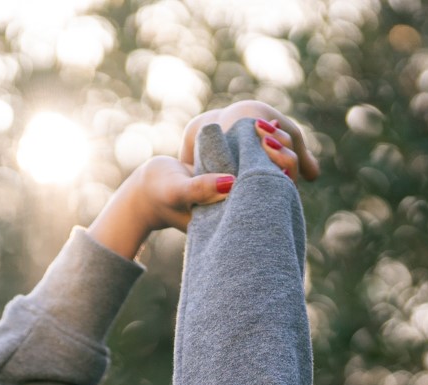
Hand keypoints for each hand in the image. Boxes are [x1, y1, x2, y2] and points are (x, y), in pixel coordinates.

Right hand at [85, 104, 318, 260]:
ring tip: (268, 126)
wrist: (148, 192)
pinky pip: (253, 162)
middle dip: (279, 158)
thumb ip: (200, 189)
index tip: (271, 147)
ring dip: (270, 147)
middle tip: (273, 130)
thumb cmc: (159, 194)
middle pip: (274, 185)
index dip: (277, 172)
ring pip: (266, 171)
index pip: (268, 198)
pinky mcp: (233, 178)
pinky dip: (258, 145)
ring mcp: (238, 193)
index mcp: (234, 216)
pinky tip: (260, 127)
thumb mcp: (177, 191)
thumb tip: (231, 182)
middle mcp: (241, 206)